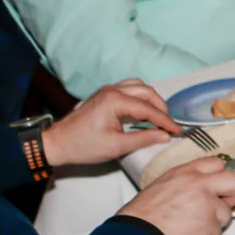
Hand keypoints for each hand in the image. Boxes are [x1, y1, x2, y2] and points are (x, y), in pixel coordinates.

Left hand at [41, 79, 177, 166]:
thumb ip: (143, 139)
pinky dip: (141, 96)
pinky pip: (129, 88)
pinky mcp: (104, 93)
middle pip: (147, 92)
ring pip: (139, 87)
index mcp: (115, 101)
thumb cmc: (83, 146)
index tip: (177, 131)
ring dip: (152, 100)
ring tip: (158, 116)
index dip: (165, 121)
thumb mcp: (116, 147)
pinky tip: (143, 109)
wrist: (57, 143)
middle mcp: (112, 90)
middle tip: (169, 125)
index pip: (148, 109)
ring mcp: (107, 89)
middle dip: (161, 108)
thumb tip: (165, 135)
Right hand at [117, 158, 234, 234]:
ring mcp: (207, 203)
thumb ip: (185, 183)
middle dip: (232, 195)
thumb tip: (200, 188)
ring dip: (213, 224)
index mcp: (186, 172)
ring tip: (194, 228)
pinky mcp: (209, 224)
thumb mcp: (162, 186)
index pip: (218, 163)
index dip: (221, 177)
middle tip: (221, 205)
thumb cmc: (142, 216)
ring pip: (226, 214)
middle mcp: (199, 184)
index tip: (220, 186)